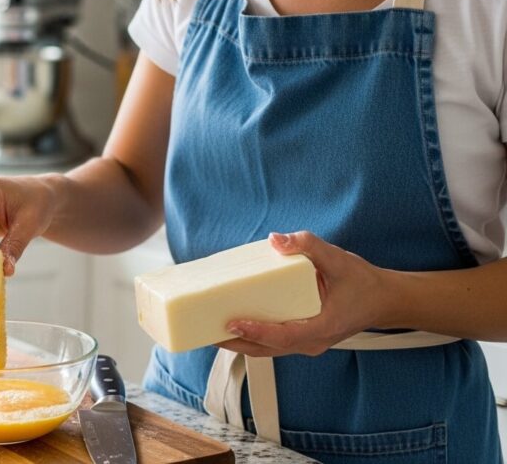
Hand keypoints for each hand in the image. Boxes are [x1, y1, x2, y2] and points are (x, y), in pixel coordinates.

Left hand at [216, 231, 390, 356]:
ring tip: (209, 330)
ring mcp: (306, 343)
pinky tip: (231, 324)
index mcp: (321, 327)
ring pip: (266, 350)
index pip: (284, 336)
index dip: (258, 331)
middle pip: (266, 349)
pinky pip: (271, 343)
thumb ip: (308, 246)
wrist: (383, 300)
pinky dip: (251, 337)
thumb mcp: (338, 258)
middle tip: (205, 331)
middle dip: (235, 342)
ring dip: (238, 342)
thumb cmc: (362, 282)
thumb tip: (276, 240)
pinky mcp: (301, 338)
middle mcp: (311, 342)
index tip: (233, 323)